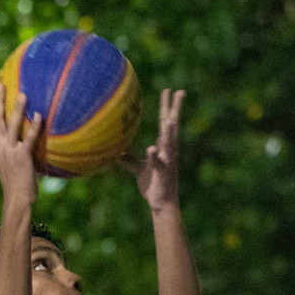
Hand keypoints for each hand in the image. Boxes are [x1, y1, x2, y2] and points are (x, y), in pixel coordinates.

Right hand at [0, 82, 40, 204]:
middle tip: (0, 84)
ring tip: (23, 93)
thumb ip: (14, 153)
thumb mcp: (10, 166)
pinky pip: (28, 139)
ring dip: (17, 108)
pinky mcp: (22, 157)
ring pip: (12, 125)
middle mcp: (0, 147)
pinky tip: (39, 114)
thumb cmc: (17, 186)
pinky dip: (34, 126)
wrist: (16, 200)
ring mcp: (10, 151)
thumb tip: (22, 146)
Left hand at [125, 89, 184, 211]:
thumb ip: (129, 159)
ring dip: (169, 130)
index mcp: (163, 148)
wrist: (161, 204)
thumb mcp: (138, 170)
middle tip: (179, 91)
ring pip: (169, 142)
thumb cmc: (152, 186)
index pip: (165, 122)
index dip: (166, 106)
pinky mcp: (163, 173)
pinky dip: (154, 156)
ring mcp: (167, 161)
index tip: (168, 90)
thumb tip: (115, 152)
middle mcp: (168, 151)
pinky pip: (158, 163)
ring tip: (170, 117)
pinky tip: (151, 148)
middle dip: (175, 109)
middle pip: (172, 125)